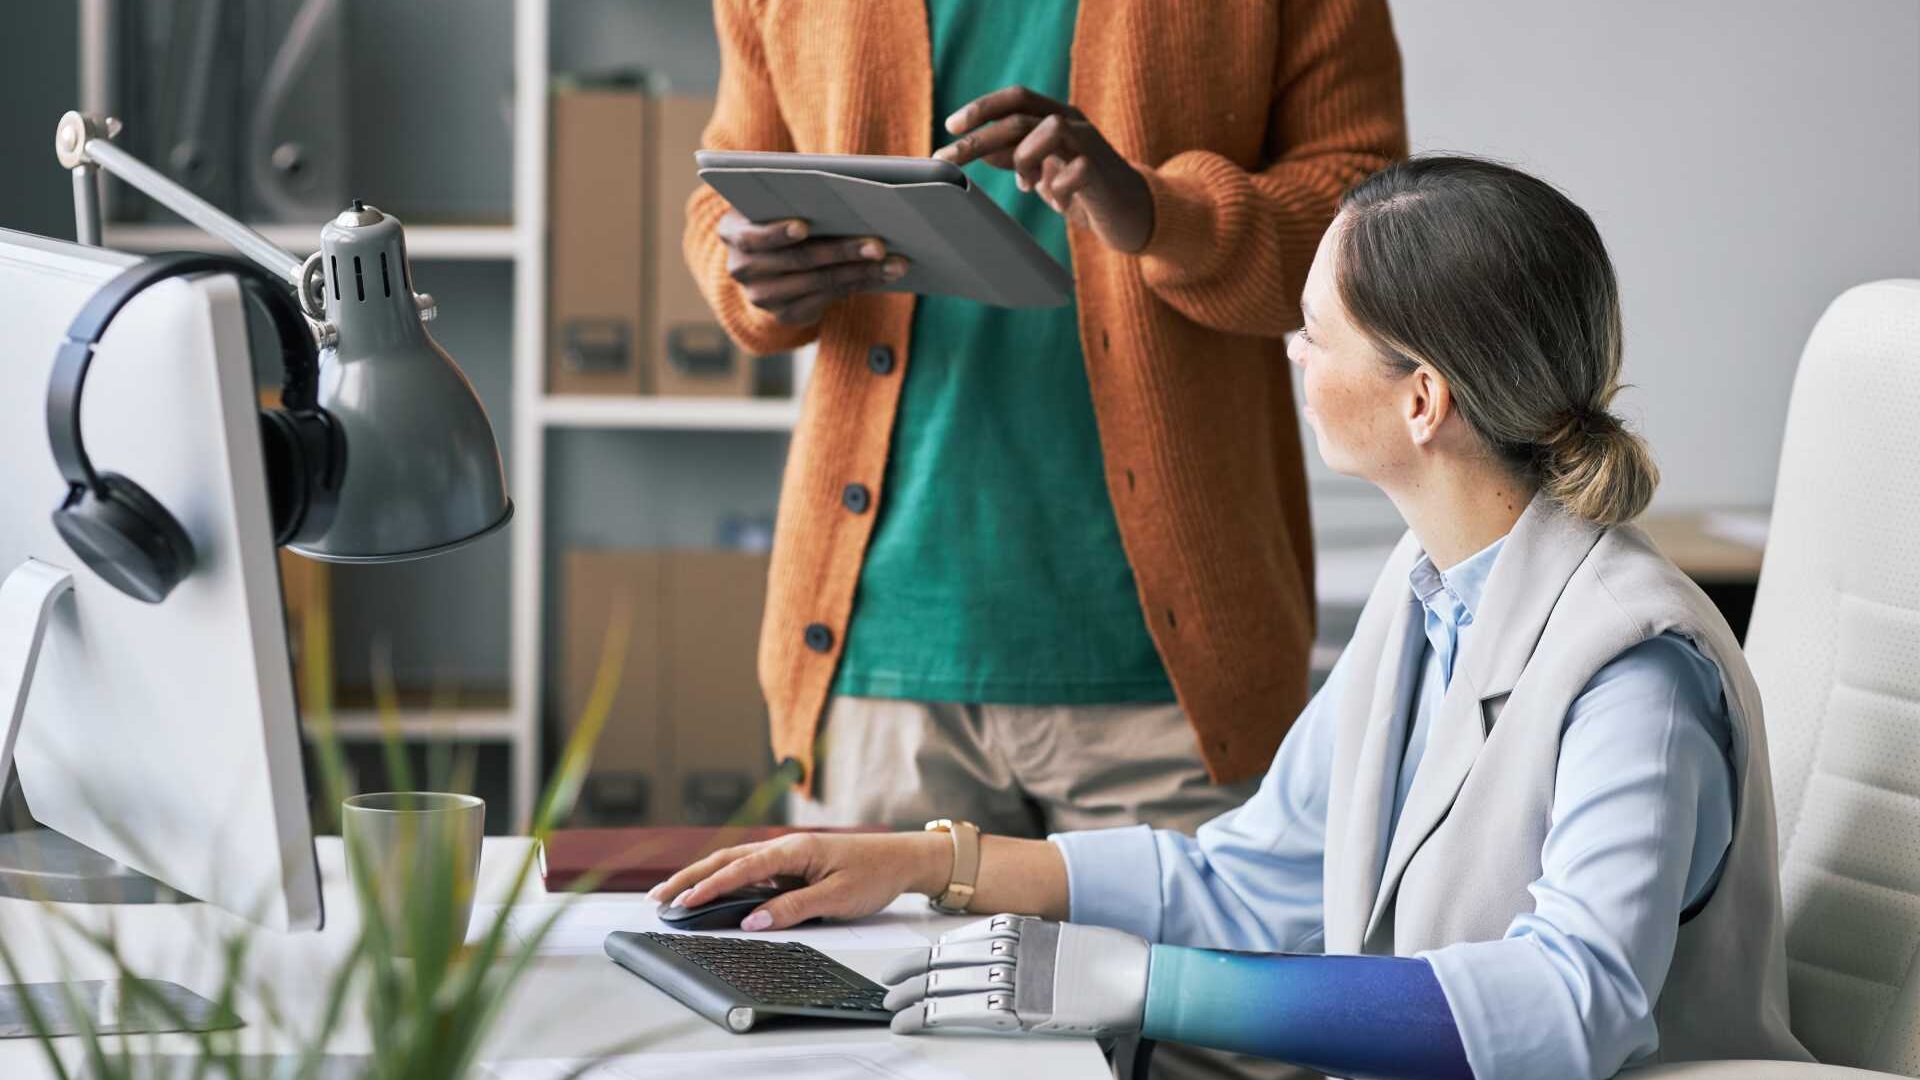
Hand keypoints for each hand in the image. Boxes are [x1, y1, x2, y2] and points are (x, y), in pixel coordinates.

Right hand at [646, 831, 950, 931]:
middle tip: (659, 899)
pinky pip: (751, 871)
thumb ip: (793, 908)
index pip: (740, 870)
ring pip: (735, 864)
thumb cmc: (875, 873)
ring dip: (703, 878)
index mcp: (793, 850)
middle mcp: (785, 848)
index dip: (709, 888)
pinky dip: (725, 880)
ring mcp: (786, 855)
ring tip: (674, 896)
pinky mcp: (791, 865)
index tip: (682, 904)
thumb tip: (753, 920)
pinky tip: (711, 893)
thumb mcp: (837, 898)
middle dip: (690, 879)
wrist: (903, 858)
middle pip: (726, 860)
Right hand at [717, 212, 910, 325]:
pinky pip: (828, 301)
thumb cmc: (779, 213)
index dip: (777, 232)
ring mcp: (762, 296)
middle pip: (797, 261)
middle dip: (841, 251)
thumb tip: (847, 191)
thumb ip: (794, 194)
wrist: (766, 257)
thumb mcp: (775, 201)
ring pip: (818, 283)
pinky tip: (885, 275)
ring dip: (861, 272)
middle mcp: (741, 268)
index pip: (753, 236)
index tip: (804, 225)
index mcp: (732, 232)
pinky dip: (860, 285)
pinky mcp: (785, 315)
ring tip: (894, 262)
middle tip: (878, 244)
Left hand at [880, 914, 1148, 1036]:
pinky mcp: (1017, 1009)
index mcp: (1015, 927)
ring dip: (909, 998)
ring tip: (891, 1008)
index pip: (954, 941)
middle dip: (908, 976)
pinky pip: (958, 1012)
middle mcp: (1007, 948)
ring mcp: (1011, 978)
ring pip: (941, 986)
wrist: (1136, 979)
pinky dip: (927, 1017)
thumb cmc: (1106, 961)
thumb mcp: (1056, 941)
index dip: (924, 954)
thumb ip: (1025, 946)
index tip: (905, 963)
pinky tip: (911, 1021)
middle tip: (888, 986)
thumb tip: (995, 957)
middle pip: (941, 962)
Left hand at [935, 86, 1154, 253]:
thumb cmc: (1083, 189)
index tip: (950, 126)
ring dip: (1025, 160)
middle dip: (978, 140)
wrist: (1131, 213)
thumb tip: (979, 150)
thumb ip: (1015, 156)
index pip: (1017, 98)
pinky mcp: (1103, 174)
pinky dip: (1058, 190)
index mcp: (1058, 117)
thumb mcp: (1042, 171)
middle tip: (948, 159)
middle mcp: (1074, 124)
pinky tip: (1059, 203)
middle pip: (1019, 119)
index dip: (982, 108)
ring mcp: (1091, 146)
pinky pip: (1075, 172)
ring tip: (1026, 186)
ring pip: (1049, 131)